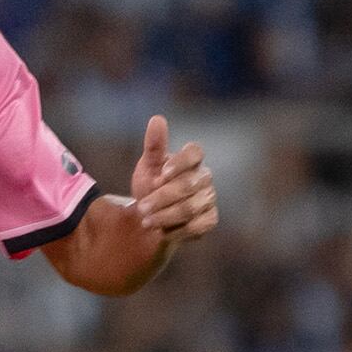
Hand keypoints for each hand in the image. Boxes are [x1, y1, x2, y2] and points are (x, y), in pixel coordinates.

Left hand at [128, 116, 215, 241]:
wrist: (152, 216)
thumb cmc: (151, 185)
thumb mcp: (148, 166)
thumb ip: (154, 146)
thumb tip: (157, 119)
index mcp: (191, 160)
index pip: (195, 152)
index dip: (180, 162)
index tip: (160, 174)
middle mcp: (204, 177)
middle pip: (189, 184)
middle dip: (163, 197)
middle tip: (141, 207)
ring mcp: (209, 198)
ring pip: (192, 207)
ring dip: (166, 215)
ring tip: (146, 221)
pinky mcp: (210, 219)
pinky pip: (199, 225)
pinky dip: (178, 230)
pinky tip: (162, 232)